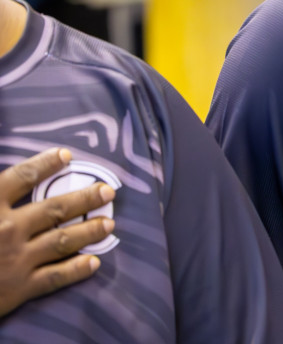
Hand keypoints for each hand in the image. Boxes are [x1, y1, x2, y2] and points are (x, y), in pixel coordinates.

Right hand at [0, 148, 114, 317]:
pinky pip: (55, 277)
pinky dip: (77, 270)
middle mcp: (7, 229)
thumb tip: (7, 180)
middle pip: (55, 208)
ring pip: (63, 240)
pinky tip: (94, 263)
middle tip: (108, 191)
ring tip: (109, 223)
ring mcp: (16, 259)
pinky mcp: (18, 288)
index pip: (22, 176)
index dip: (46, 164)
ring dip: (89, 231)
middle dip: (85, 198)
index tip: (66, 156)